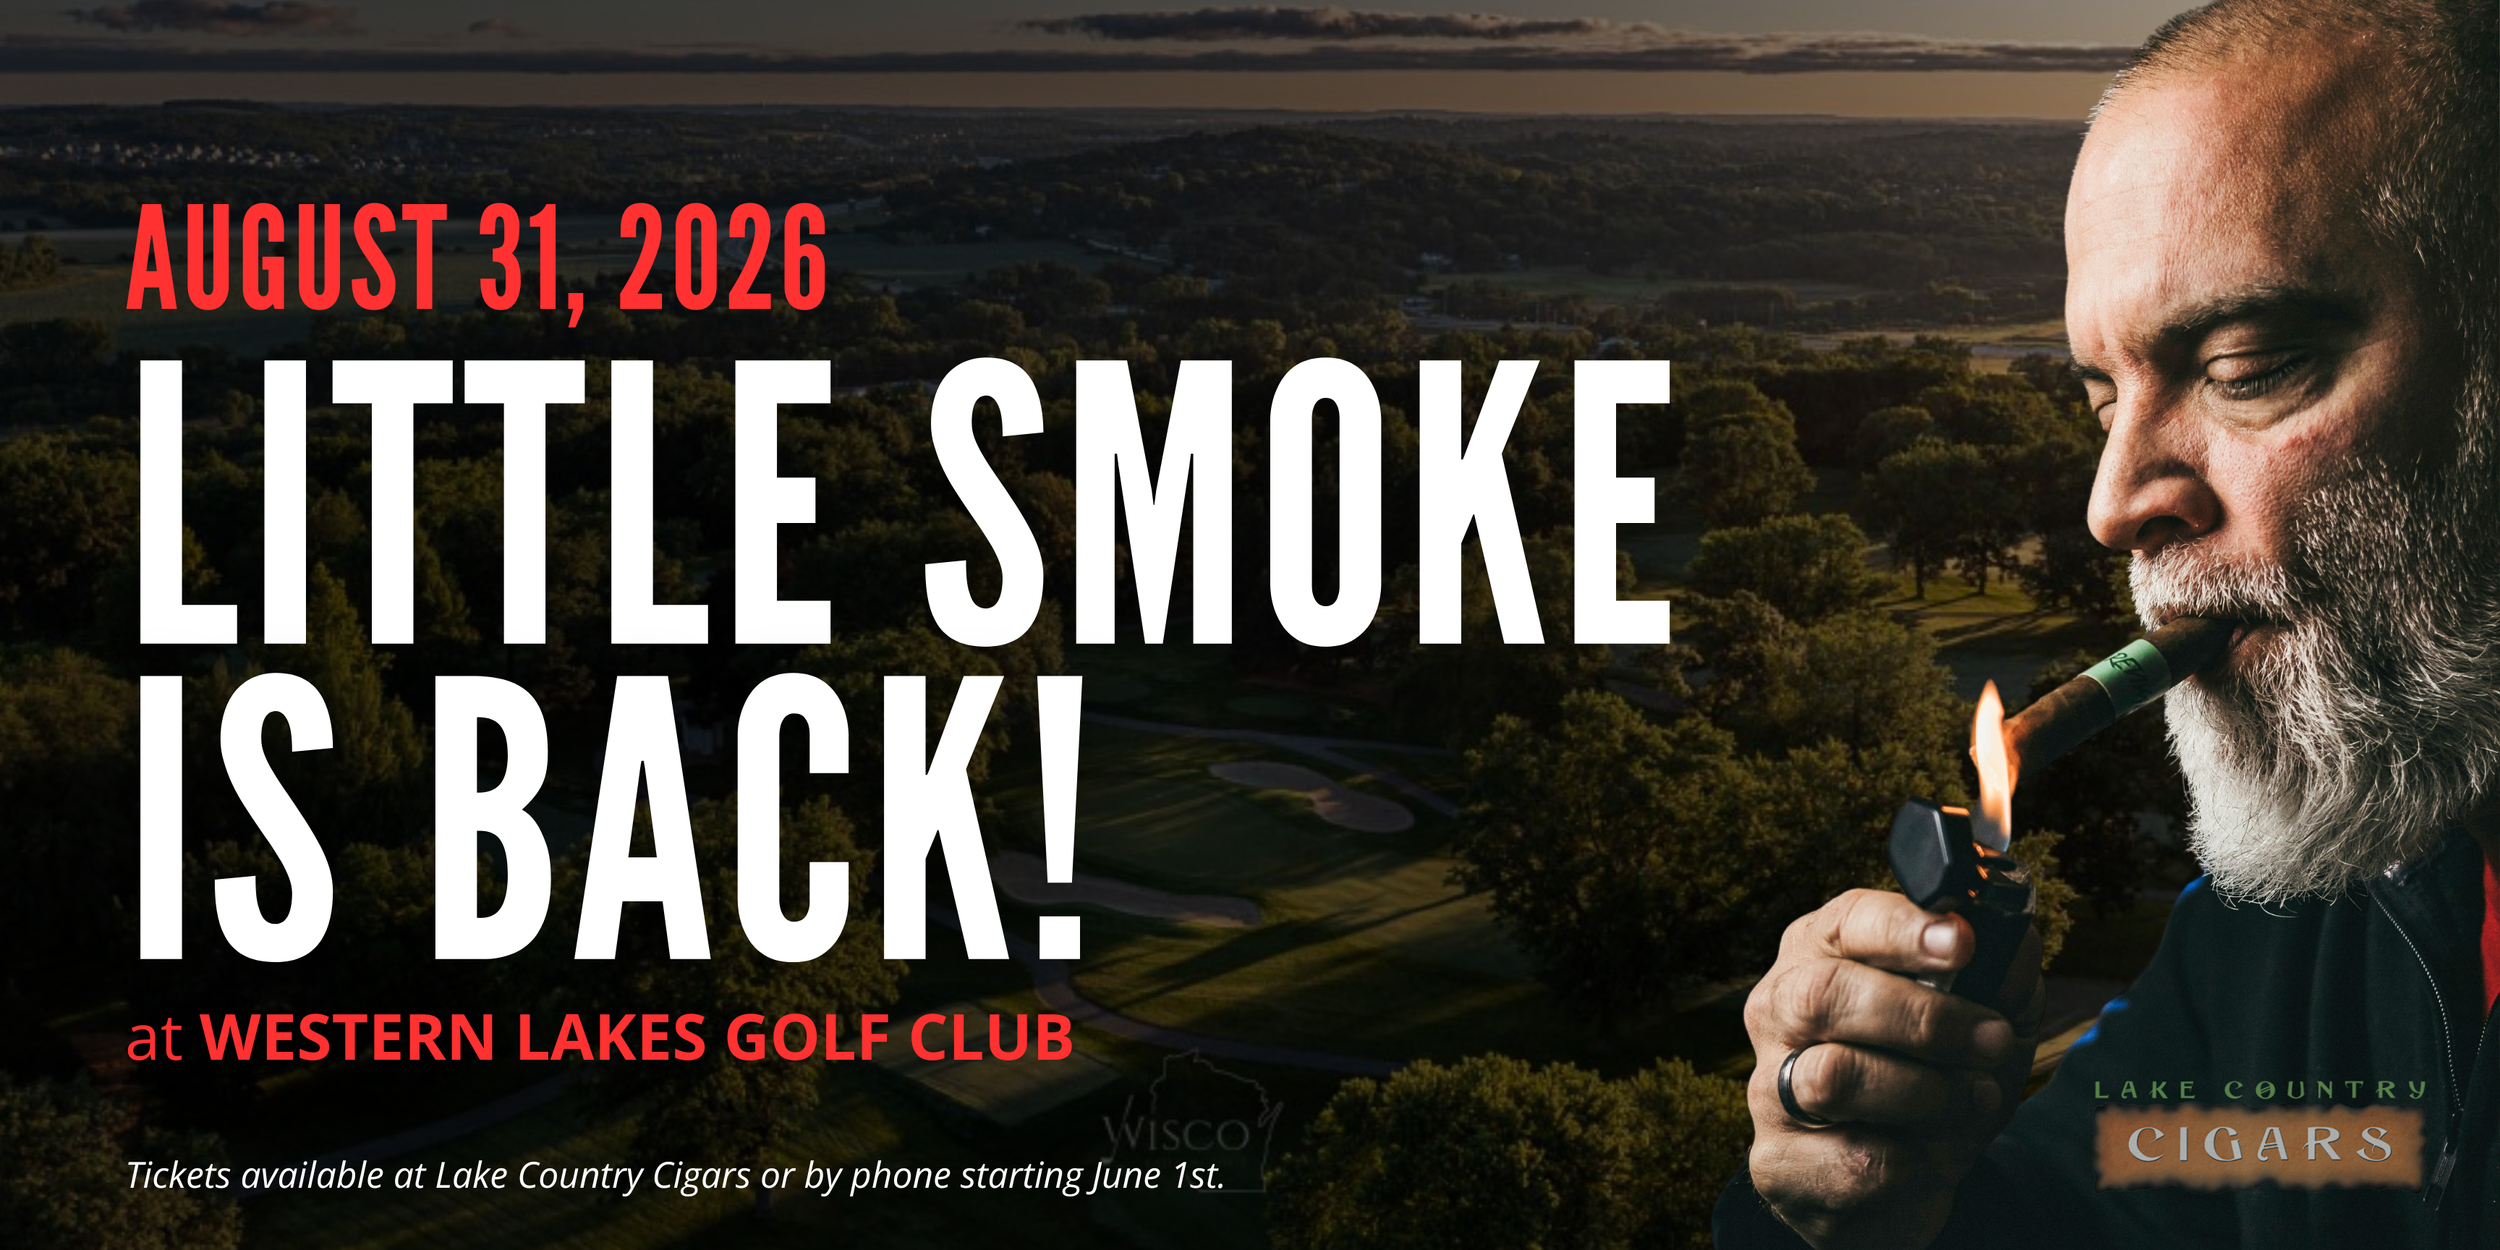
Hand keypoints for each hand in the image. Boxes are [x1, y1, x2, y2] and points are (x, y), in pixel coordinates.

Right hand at [1740, 888, 2044, 1248]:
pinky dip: (1918, 1161)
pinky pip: (1855, 1160)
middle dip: (1922, 1018)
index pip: (1849, 921)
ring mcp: (1769, 1088)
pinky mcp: (1777, 1162)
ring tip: (1971, 1099)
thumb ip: (2001, 973)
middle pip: (1825, 993)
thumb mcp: (1984, 1017)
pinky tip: (1934, 1155)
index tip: (1963, 942)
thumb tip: (2013, 934)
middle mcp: (1779, 1011)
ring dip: (1927, 1092)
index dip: (1904, 929)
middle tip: (1991, 1040)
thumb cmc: (1934, 1075)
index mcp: (1821, 953)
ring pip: (1836, 1077)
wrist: (1898, 1180)